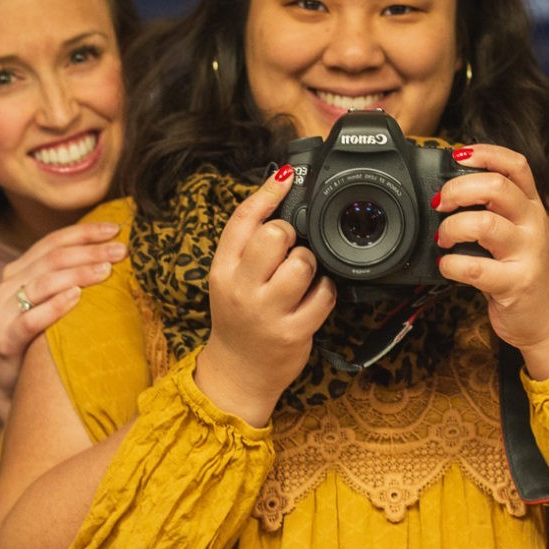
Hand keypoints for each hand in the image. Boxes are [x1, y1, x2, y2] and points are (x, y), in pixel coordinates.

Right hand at [0, 221, 126, 423]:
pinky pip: (30, 320)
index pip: (53, 241)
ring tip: (106, 271)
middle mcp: (8, 285)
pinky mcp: (4, 339)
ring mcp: (3, 312)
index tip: (116, 229)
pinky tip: (76, 298)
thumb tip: (115, 256)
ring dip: (77, 274)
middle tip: (121, 251)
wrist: (11, 382)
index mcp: (21, 270)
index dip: (84, 233)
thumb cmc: (41, 337)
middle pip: (52, 259)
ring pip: (42, 284)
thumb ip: (71, 278)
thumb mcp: (53, 301)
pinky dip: (54, 306)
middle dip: (89, 252)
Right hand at [195, 167, 336, 425]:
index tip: (285, 176)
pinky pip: (324, 295)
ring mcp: (267, 312)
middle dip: (290, 235)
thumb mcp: (229, 279)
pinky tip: (315, 296)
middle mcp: (241, 289)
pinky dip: (326, 290)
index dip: (267, 193)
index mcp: (222, 270)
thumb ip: (248, 245)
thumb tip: (278, 197)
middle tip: (288, 251)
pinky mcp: (293, 333)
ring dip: (310, 264)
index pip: (243, 221)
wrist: (238, 372)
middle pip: (274, 235)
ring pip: (303, 263)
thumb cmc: (238, 318)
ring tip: (303, 276)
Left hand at [434, 145, 548, 379]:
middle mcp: (532, 224)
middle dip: (458, 189)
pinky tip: (446, 265)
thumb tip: (445, 190)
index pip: (516, 164)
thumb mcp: (513, 230)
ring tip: (443, 238)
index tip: (458, 155)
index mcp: (530, 205)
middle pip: (497, 186)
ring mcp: (527, 253)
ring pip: (485, 224)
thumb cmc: (517, 268)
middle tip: (440, 204)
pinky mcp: (515, 283)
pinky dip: (450, 264)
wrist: (543, 316)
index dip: (486, 153)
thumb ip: (489, 208)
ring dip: (452, 227)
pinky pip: (474, 267)